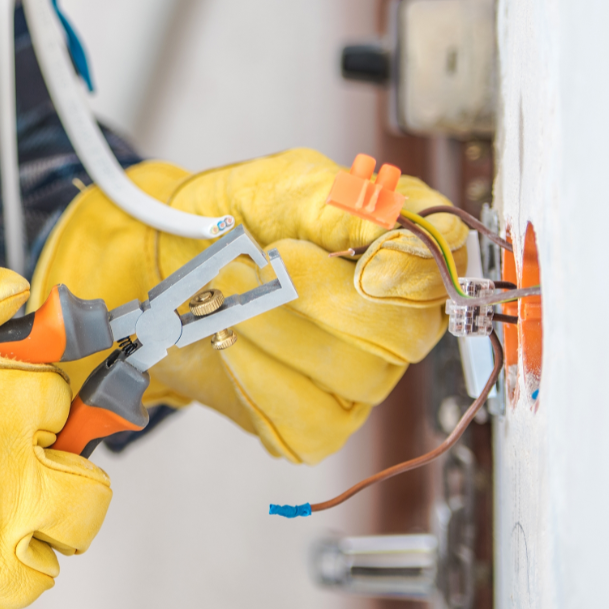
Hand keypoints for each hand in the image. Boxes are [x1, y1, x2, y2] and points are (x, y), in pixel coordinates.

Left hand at [34, 149, 468, 463]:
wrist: (168, 266)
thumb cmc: (232, 219)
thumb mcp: (281, 184)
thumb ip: (335, 198)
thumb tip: (389, 220)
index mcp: (401, 253)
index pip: (440, 268)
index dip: (402, 264)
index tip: (347, 251)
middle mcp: (396, 322)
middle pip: (398, 334)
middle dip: (312, 297)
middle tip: (254, 263)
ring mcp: (361, 378)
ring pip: (353, 377)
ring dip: (273, 331)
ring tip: (226, 296)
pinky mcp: (318, 424)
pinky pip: (311, 423)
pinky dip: (259, 381)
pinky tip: (231, 345)